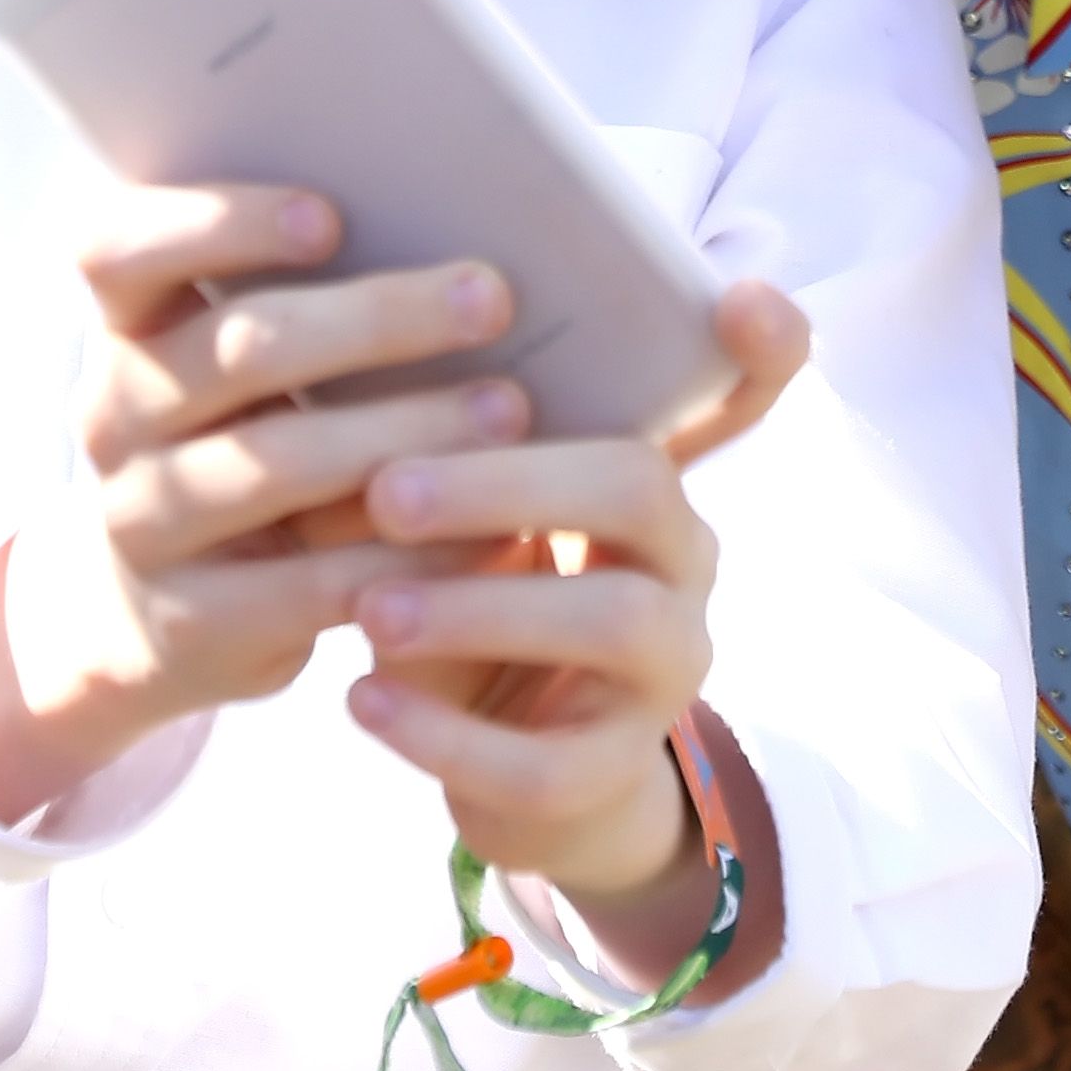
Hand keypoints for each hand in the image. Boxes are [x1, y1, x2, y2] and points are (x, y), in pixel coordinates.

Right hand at [0, 181, 532, 823]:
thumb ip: (304, 308)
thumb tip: (463, 253)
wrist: (139, 620)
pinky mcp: (195, 621)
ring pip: (280, 463)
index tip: (330, 217)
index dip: (217, 223)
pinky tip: (493, 531)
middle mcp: (116, 418)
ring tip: (510, 409)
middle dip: (376, 318)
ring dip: (406, 429)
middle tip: (489, 298)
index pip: (118, 249)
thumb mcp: (236, 378)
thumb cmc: (236, 447)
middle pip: (241, 348)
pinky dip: (413, 555)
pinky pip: (315, 582)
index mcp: (125, 331)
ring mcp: (144, 523)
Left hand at [351, 280, 807, 981]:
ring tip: (370, 608)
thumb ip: (410, 459)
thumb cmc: (472, 609)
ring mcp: (664, 671)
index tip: (740, 295)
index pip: (741, 396)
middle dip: (511, 483)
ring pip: (613, 621)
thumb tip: (307, 375)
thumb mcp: (454, 529)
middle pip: (639, 489)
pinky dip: (445, 734)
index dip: (762, 348)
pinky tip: (361, 701)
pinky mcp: (612, 772)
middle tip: (388, 491)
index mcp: (647, 478)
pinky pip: (545, 761)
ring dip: (481, 608)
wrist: (512, 774)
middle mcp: (682, 560)